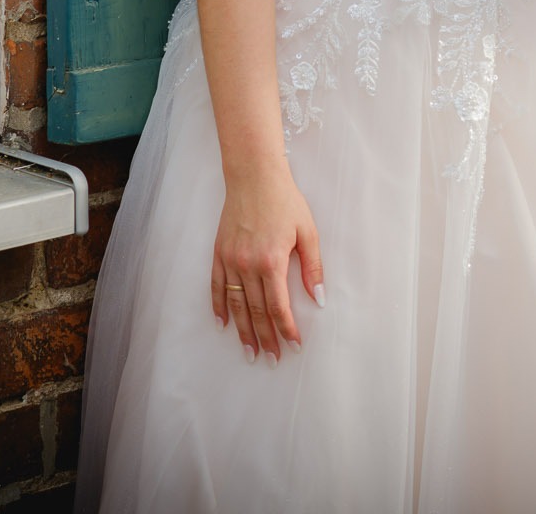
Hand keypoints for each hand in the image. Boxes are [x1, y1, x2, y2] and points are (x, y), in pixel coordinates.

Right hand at [211, 161, 324, 363]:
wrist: (254, 176)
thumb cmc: (285, 201)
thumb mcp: (307, 232)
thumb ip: (313, 268)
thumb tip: (319, 299)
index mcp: (272, 262)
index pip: (279, 307)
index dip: (287, 330)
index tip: (294, 345)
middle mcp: (247, 265)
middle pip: (257, 312)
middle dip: (266, 338)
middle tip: (272, 359)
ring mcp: (230, 260)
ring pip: (236, 305)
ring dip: (243, 331)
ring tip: (250, 352)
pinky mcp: (219, 253)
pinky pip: (216, 287)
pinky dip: (219, 307)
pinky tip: (224, 324)